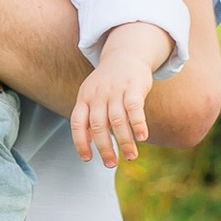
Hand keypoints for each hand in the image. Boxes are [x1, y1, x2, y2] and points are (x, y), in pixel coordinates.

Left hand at [70, 26, 162, 171]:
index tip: (88, 159)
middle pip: (98, 126)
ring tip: (131, 157)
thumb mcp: (91, 95)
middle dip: (105, 148)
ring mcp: (115, 90)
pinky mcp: (133, 87)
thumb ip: (88, 118)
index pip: (77, 123)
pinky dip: (138, 124)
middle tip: (111, 164)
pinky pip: (135, 108)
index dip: (80, 143)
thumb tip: (88, 145)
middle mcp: (98, 95)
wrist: (125, 55)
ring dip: (124, 141)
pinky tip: (142, 137)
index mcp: (84, 98)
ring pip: (117, 120)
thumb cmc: (107, 83)